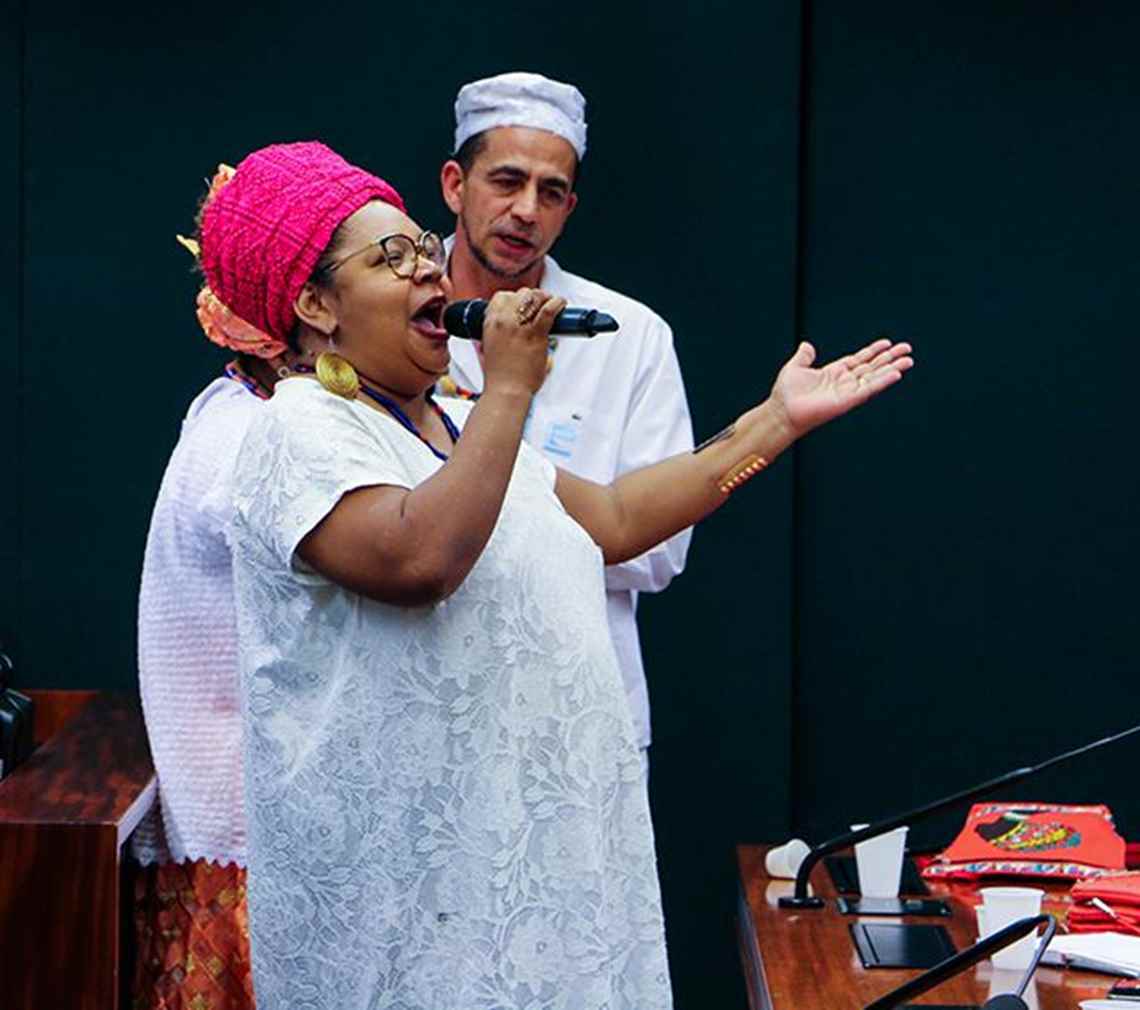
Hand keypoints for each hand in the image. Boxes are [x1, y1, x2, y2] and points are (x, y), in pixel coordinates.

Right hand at [480, 288, 566, 395]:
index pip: (502, 296)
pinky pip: (549, 310)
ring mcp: (520, 326)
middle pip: (521, 294)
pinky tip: (561, 305)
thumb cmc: (500, 375)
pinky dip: (557, 304)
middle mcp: (504, 321)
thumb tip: (514, 332)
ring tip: (552, 303)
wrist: (506, 390)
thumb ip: (500, 335)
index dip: (515, 298)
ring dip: (546, 298)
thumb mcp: (490, 348)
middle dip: (532, 297)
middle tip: (540, 305)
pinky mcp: (536, 334)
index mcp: (491, 323)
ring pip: (535, 297)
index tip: (522, 304)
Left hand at [770, 337, 913, 436]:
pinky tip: (895, 373)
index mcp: (834, 372)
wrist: (782, 410)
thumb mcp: (795, 367)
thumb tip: (807, 345)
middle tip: (907, 349)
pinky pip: (868, 389)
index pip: (859, 359)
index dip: (873, 351)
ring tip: (909, 360)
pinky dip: (882, 381)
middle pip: (872, 367)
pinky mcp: (848, 400)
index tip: (887, 343)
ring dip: (892, 368)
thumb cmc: (786, 393)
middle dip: (889, 358)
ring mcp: (847, 391)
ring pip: (875, 377)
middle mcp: (844, 382)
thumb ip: (804, 356)